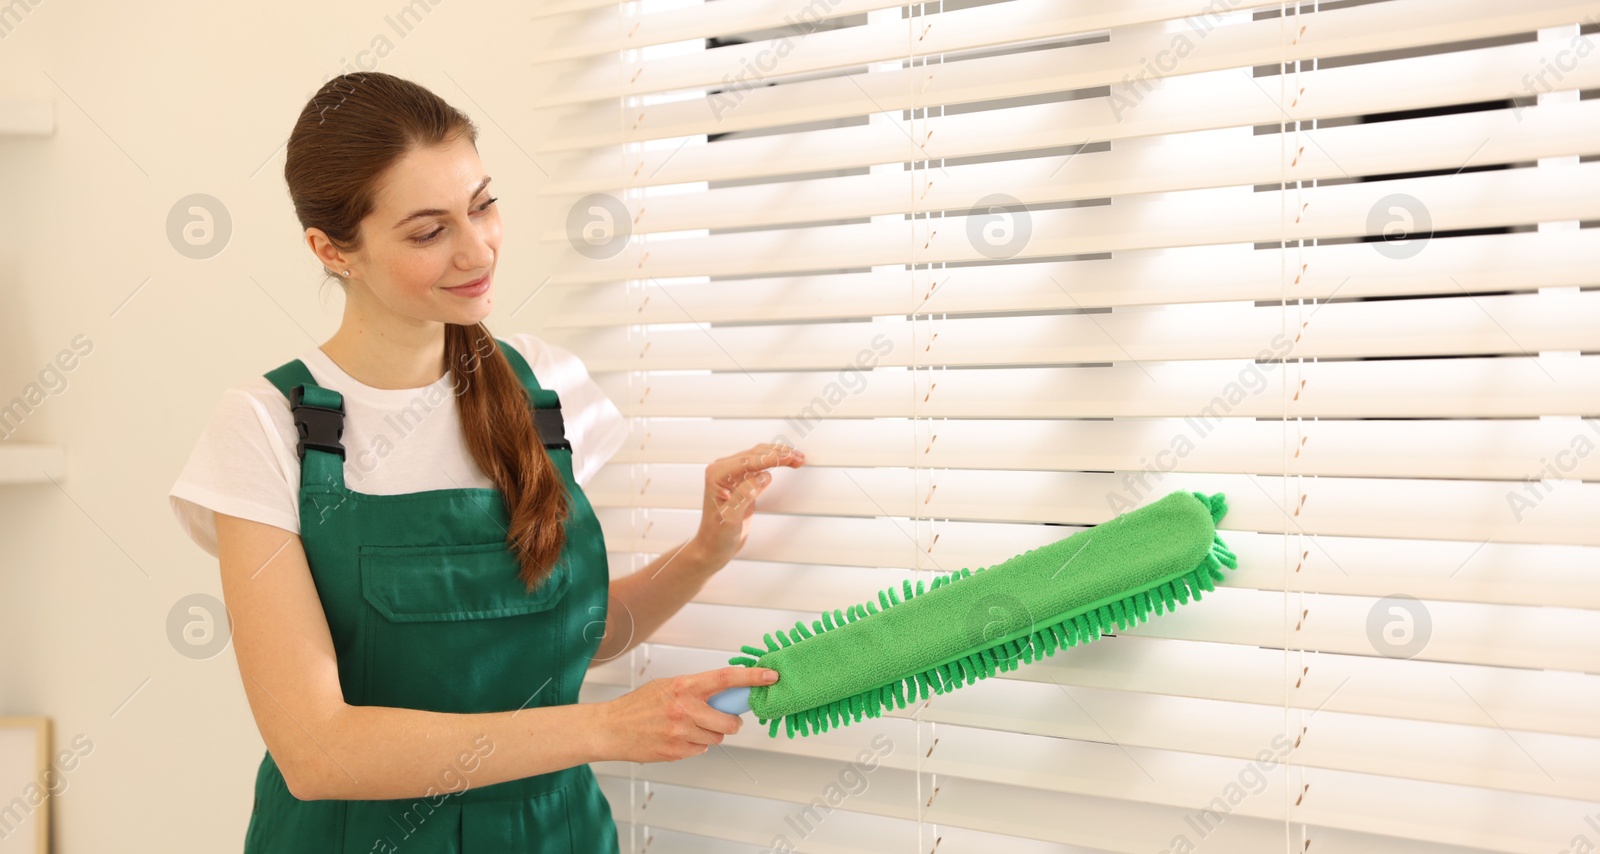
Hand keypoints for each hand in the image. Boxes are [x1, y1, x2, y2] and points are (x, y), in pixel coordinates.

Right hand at [594, 666, 779, 762]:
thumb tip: (725, 692)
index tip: (770, 676)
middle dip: (732, 724)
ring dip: (708, 735)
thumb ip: (696, 689)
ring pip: (715, 738)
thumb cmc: (639, 705)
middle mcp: (684, 708)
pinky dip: (693, 746)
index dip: (752, 678)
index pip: (726, 678)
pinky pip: (699, 750)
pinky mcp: (675, 751)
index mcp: (684, 686)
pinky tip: (676, 738)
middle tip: (726, 721)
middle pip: (728, 721)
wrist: (611, 728)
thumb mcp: (668, 686)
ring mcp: (680, 732)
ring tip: (687, 727)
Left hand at [689, 443, 804, 569]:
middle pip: (755, 454)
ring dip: (778, 456)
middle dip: (779, 454)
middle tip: (799, 458)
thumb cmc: (716, 535)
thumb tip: (763, 476)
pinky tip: (785, 463)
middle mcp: (723, 470)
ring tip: (797, 459)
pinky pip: (759, 466)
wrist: (713, 547)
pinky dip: (774, 463)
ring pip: (758, 457)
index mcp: (717, 474)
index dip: (772, 458)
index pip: (749, 460)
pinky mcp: (741, 481)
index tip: (790, 458)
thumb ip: (745, 494)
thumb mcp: (730, 518)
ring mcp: (732, 475)